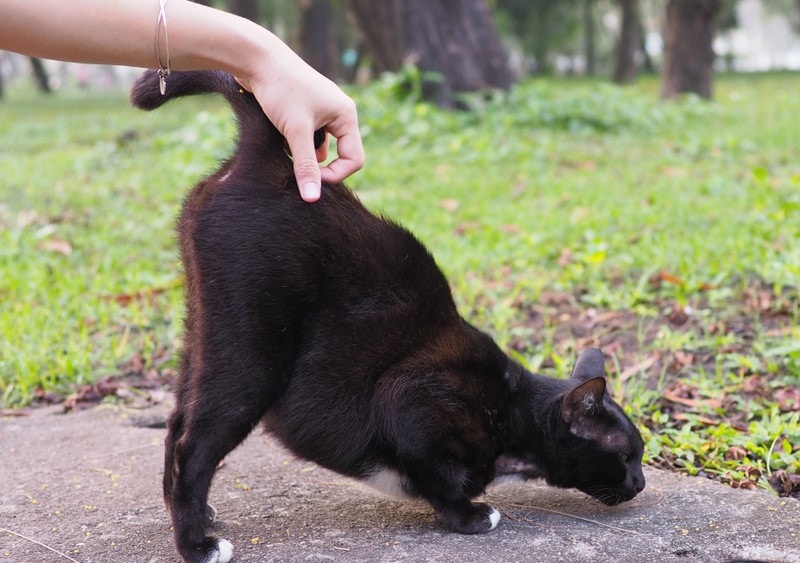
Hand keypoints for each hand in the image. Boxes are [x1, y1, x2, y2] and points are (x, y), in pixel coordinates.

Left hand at [236, 57, 363, 201]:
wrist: (255, 59)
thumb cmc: (280, 90)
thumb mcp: (296, 131)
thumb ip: (305, 166)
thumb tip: (313, 198)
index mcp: (346, 115)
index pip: (354, 159)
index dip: (335, 175)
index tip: (311, 181)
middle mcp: (338, 113)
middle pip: (339, 155)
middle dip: (318, 165)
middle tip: (297, 171)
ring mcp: (321, 111)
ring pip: (319, 148)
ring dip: (304, 155)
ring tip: (285, 148)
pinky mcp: (303, 111)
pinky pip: (307, 138)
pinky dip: (295, 144)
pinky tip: (279, 138)